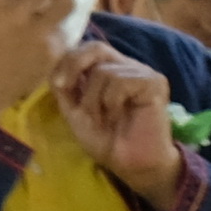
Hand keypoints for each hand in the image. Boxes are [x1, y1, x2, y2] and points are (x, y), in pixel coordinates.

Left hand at [53, 42, 186, 210]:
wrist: (128, 162)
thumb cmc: (104, 137)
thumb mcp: (74, 108)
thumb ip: (64, 85)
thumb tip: (54, 63)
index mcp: (108, 69)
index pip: (87, 48)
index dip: (68, 60)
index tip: (58, 85)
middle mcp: (126, 66)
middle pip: (96, 47)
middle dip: (74, 67)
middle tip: (66, 90)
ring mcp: (142, 73)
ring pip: (104, 71)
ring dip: (94, 99)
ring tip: (104, 118)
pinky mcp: (155, 82)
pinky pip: (122, 82)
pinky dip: (112, 102)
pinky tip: (119, 116)